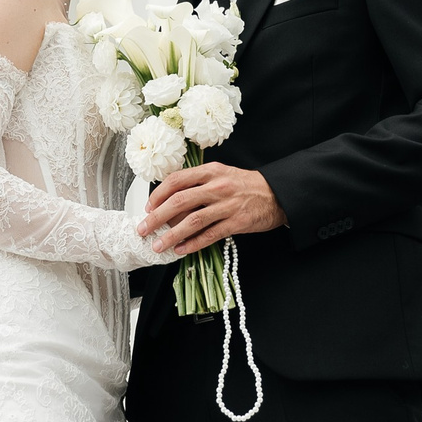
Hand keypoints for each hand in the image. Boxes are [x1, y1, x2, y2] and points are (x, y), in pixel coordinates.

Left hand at [140, 162, 285, 256]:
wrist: (277, 194)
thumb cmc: (246, 185)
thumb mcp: (222, 174)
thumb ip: (199, 182)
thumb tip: (170, 200)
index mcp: (211, 171)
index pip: (177, 180)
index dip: (158, 194)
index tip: (147, 207)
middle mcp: (217, 186)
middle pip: (179, 201)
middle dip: (157, 217)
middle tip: (143, 229)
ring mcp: (227, 205)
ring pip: (192, 221)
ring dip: (172, 235)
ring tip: (158, 245)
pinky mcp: (237, 222)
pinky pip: (210, 235)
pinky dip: (193, 244)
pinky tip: (181, 250)